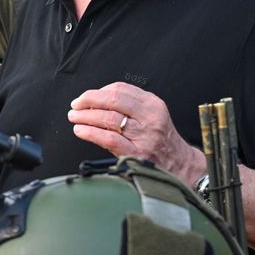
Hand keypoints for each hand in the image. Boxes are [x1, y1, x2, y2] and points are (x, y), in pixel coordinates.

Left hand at [67, 82, 200, 181]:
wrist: (180, 165)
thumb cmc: (161, 139)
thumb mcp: (152, 115)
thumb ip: (130, 105)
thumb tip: (97, 99)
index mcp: (152, 104)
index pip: (120, 89)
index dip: (98, 92)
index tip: (85, 97)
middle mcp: (150, 117)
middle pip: (113, 100)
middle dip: (89, 101)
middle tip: (76, 106)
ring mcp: (144, 136)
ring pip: (108, 118)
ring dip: (85, 116)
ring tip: (74, 117)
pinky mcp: (136, 153)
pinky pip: (109, 139)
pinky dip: (91, 133)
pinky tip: (80, 131)